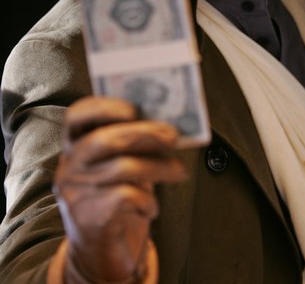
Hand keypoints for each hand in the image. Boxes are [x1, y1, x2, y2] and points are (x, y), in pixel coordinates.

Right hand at [53, 96, 186, 282]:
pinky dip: (148, 201)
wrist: (97, 253)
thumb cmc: (113, 197)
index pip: (76, 116)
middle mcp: (69, 167)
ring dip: (159, 167)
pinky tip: (151, 207)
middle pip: (104, 140)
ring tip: (179, 171)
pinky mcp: (89, 219)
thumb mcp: (116, 166)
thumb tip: (164, 124)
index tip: (133, 108)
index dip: (103, 107)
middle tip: (173, 136)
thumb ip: (130, 144)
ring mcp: (76, 193)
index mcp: (73, 146)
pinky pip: (127, 198)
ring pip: (121, 168)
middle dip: (144, 133)